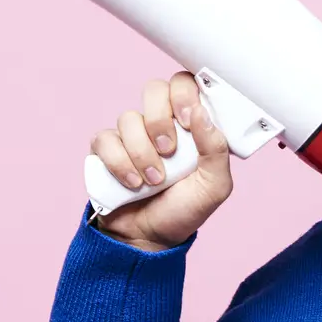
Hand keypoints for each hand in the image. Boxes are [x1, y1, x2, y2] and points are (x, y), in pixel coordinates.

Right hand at [89, 71, 233, 250]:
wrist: (150, 238)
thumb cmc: (184, 209)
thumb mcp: (215, 186)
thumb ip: (216, 149)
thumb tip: (202, 114)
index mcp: (189, 125)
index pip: (184, 84)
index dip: (183, 93)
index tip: (188, 120)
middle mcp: (160, 123)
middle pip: (153, 89)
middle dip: (160, 121)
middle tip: (169, 151)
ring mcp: (131, 135)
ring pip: (129, 118)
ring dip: (142, 153)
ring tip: (154, 181)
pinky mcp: (106, 149)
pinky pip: (105, 139)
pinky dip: (119, 163)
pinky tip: (132, 183)